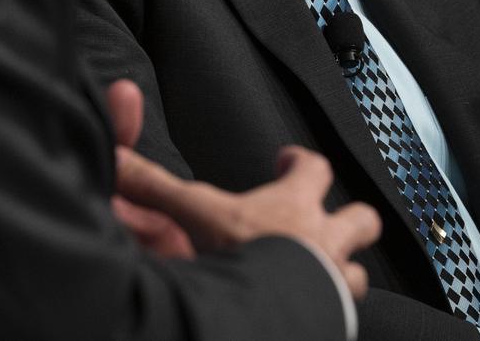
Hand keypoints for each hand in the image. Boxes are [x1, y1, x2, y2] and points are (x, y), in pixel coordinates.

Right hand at [105, 79, 380, 298]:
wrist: (268, 311)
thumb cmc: (242, 256)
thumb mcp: (194, 213)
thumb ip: (156, 188)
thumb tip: (117, 161)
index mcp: (295, 205)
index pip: (315, 167)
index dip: (302, 162)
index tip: (288, 160)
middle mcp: (326, 239)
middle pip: (361, 220)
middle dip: (352, 221)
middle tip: (334, 223)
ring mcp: (336, 282)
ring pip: (358, 272)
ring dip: (345, 273)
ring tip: (328, 279)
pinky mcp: (333, 318)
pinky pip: (343, 315)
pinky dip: (331, 314)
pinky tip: (314, 316)